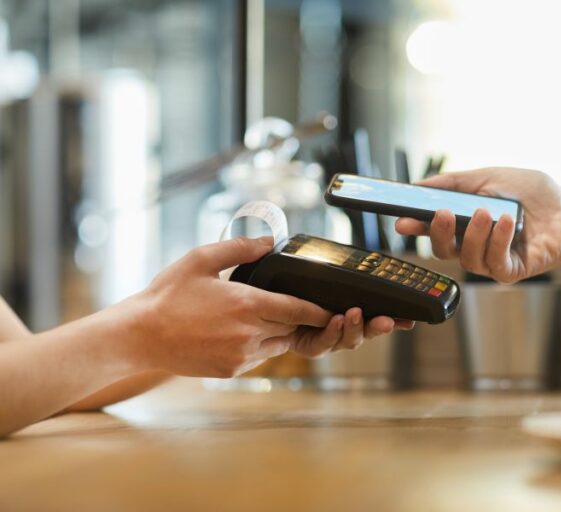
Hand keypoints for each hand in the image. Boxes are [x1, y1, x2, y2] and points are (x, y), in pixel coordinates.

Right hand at [126, 237, 411, 376]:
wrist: (138, 335)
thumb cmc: (167, 294)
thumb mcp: (201, 259)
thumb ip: (240, 248)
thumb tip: (271, 240)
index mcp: (246, 306)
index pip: (301, 310)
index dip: (328, 310)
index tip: (350, 307)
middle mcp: (250, 335)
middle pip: (302, 331)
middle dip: (329, 327)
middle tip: (358, 320)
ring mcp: (242, 356)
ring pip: (286, 345)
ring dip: (301, 334)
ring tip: (330, 324)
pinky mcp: (233, 370)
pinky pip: (266, 355)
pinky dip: (275, 342)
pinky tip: (276, 329)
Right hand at [395, 168, 560, 282]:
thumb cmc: (534, 194)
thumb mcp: (489, 177)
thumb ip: (453, 182)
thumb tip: (418, 185)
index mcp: (466, 224)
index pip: (434, 229)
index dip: (415, 226)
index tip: (402, 220)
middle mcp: (475, 245)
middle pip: (443, 250)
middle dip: (438, 232)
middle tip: (442, 213)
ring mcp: (491, 260)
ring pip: (466, 257)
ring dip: (475, 233)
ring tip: (488, 211)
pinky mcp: (510, 271)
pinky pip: (493, 263)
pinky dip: (497, 241)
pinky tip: (508, 222)